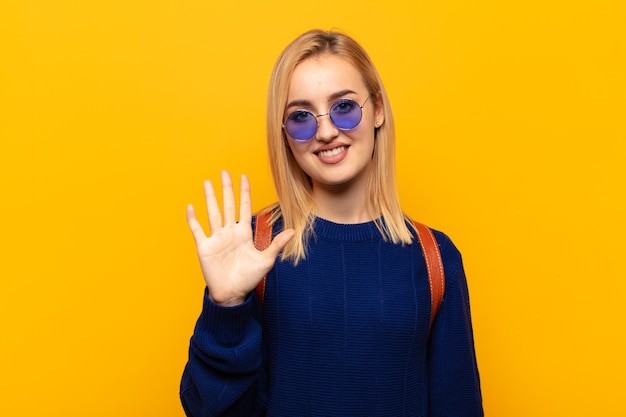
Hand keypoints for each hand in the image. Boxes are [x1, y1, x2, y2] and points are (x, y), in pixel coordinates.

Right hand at [186, 171, 293, 305]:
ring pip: (212, 213)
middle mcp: (229, 232)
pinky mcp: (204, 247)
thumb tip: (294, 230)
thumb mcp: (266, 260)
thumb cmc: (249, 278)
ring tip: (207, 182)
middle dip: (226, 189)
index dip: (244, 192)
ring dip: (210, 198)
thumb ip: (277, 244)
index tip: (243, 176)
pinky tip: (191, 207)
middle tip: (224, 172)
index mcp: (243, 233)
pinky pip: (197, 230)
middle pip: (227, 205)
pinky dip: (193, 219)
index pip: (244, 207)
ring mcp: (216, 238)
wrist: (232, 294)